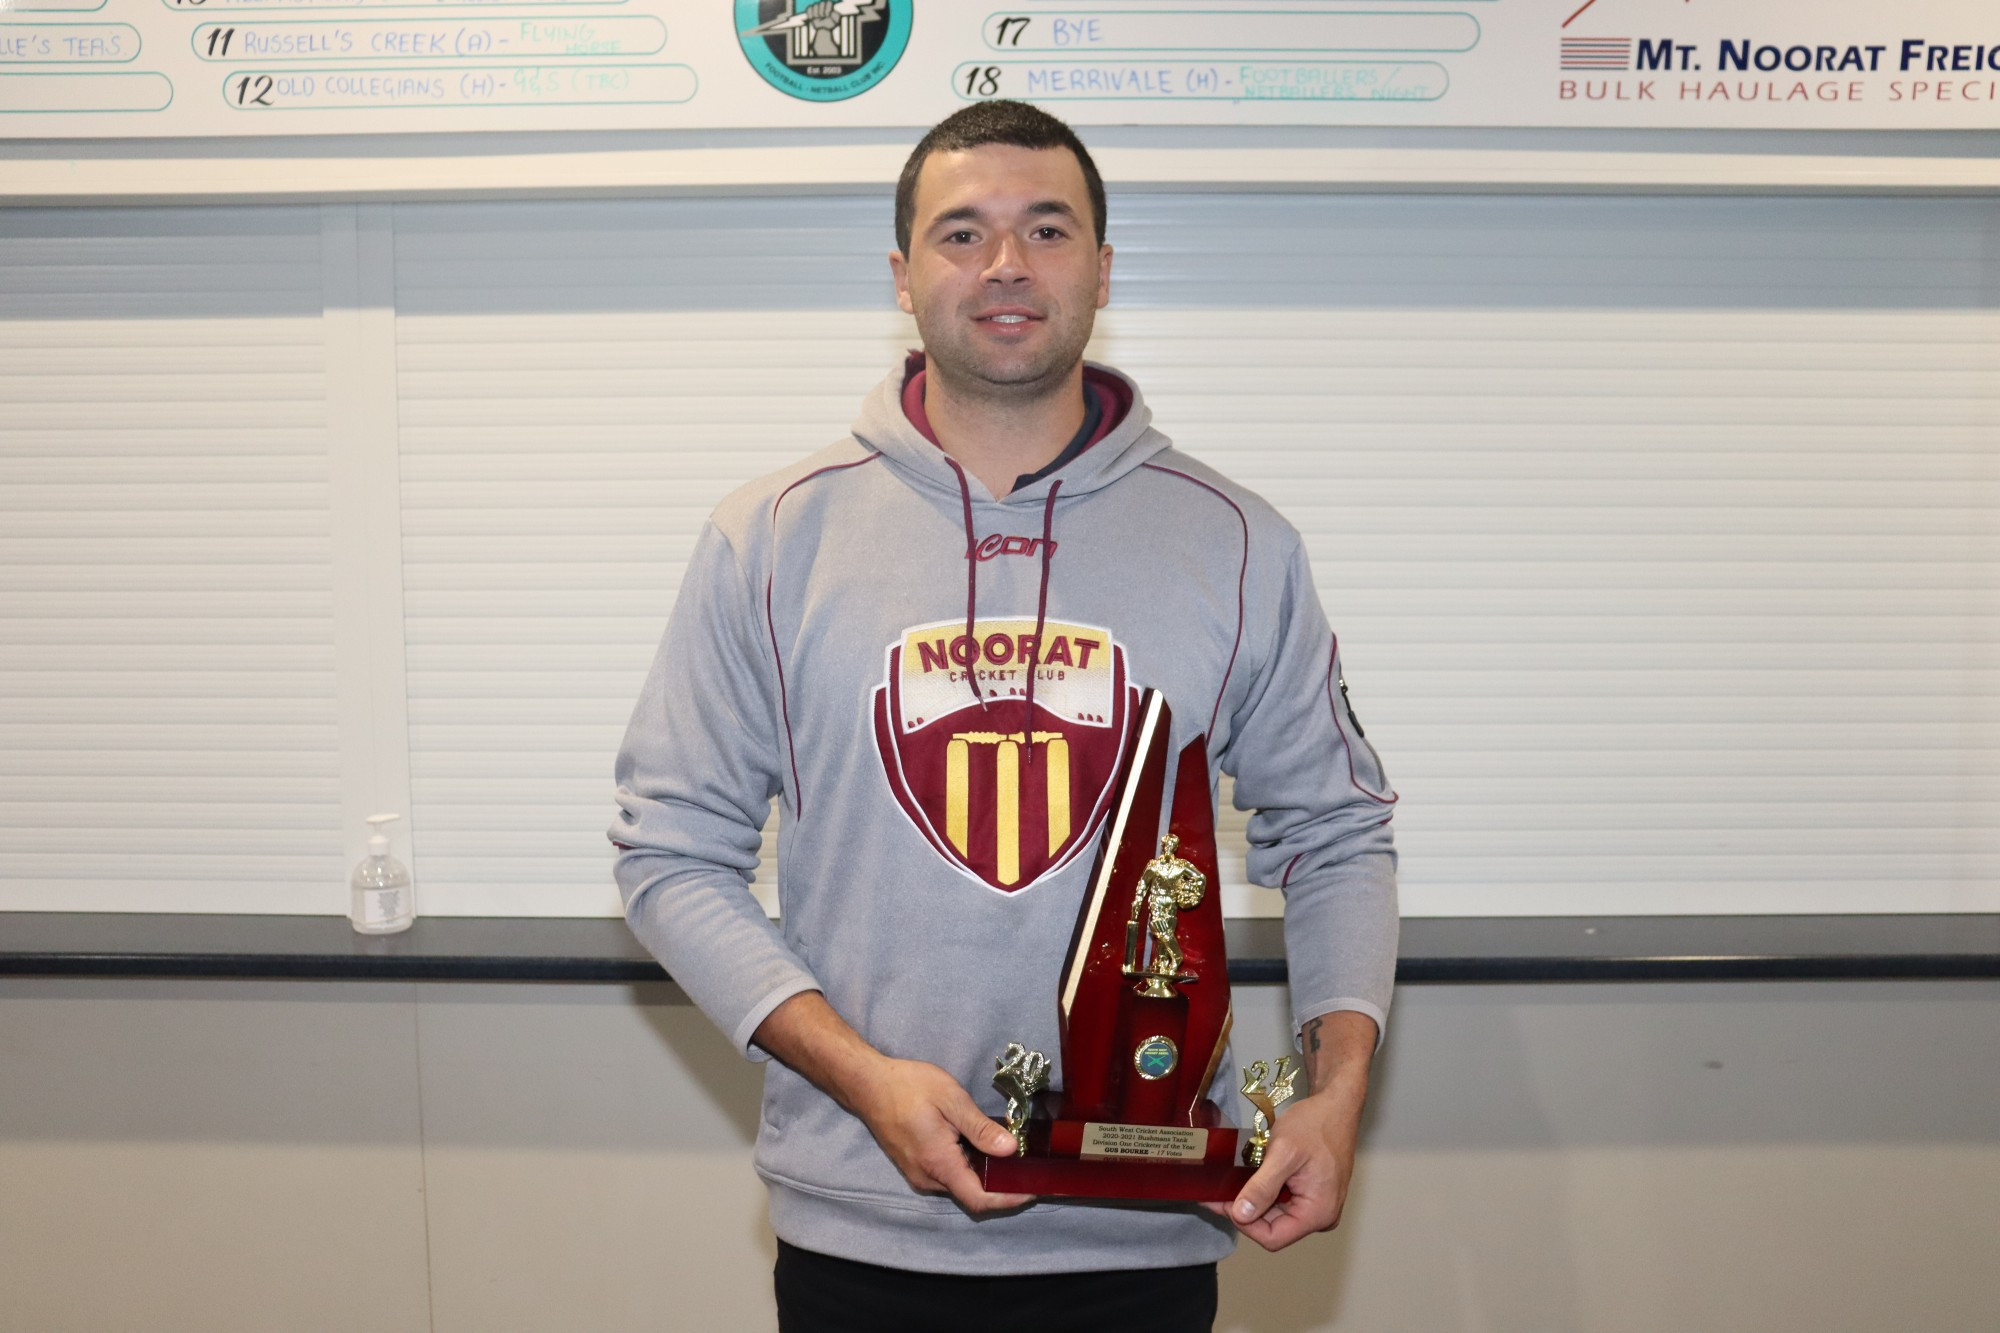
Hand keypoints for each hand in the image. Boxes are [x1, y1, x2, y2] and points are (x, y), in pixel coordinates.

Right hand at [849, 1056, 1034, 1215]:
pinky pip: (947, 1176)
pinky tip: (980, 1148)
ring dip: (984, 1176)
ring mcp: (919, 1174)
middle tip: (1028, 1167)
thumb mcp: (951, 1100)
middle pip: (972, 1195)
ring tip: (1009, 1154)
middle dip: (1001, 1186)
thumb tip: (1011, 1150)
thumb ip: (981, 1128)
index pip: (979, 1199)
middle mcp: (928, 1178)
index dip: (1009, 1200)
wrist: (868, 1085)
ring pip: (959, 1186)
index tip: (1033, 1189)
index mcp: (939, 1163)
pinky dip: (968, 1168)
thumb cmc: (908, 1086)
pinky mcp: (914, 1167)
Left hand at [1202, 1087, 1361, 1250]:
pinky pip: (1283, 1201)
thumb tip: (1240, 1215)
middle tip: (1216, 1190)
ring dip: (1252, 1199)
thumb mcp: (1283, 1153)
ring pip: (1275, 1214)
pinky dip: (1263, 1191)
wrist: (1335, 1105)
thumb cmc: (1316, 1124)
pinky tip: (1247, 1177)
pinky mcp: (1311, 1193)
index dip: (1244, 1223)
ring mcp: (1317, 1205)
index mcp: (1318, 1212)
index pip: (1273, 1237)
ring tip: (1228, 1182)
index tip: (1221, 1201)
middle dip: (1244, 1210)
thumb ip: (1262, 1187)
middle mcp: (1321, 1216)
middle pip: (1273, 1227)